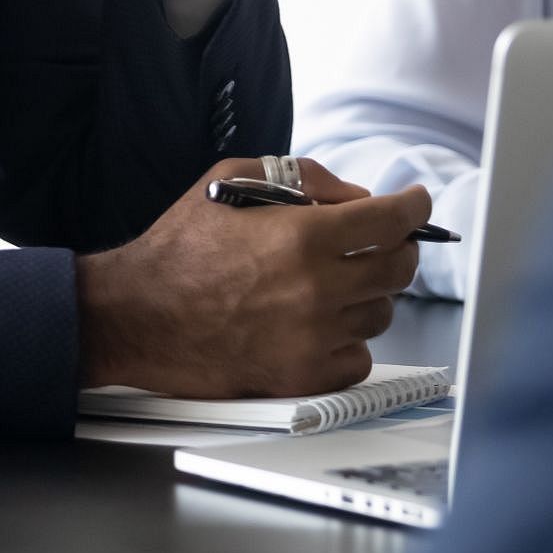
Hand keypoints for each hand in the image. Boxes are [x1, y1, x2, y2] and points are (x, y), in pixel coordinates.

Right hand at [76, 158, 431, 397]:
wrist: (135, 315)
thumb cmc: (179, 247)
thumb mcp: (233, 179)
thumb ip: (302, 176)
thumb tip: (353, 196)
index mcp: (304, 236)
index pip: (392, 221)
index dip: (414, 207)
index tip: (417, 204)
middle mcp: (316, 290)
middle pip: (398, 268)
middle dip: (397, 247)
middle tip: (381, 242)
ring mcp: (311, 339)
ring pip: (381, 314)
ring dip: (369, 294)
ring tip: (336, 283)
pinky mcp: (300, 377)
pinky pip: (358, 359)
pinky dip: (351, 341)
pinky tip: (324, 323)